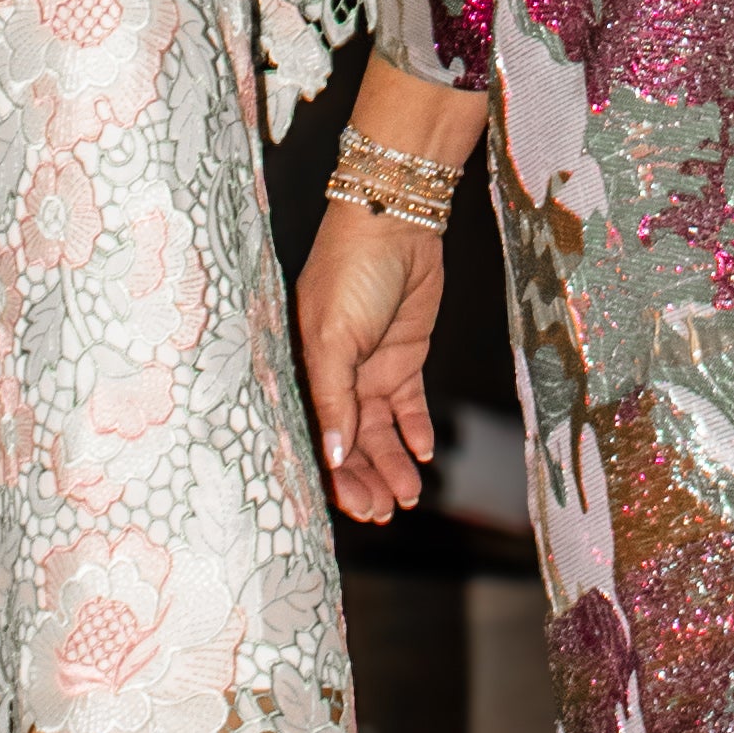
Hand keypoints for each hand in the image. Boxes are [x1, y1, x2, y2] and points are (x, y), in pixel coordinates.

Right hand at [296, 204, 446, 526]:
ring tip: (410, 494)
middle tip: (385, 512)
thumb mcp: (334, 337)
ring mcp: (371, 368)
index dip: (335, 477)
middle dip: (367, 480)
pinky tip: (426, 452)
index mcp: (307, 372)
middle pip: (350, 443)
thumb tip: (332, 455)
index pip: (318, 437)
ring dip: (394, 464)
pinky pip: (409, 406)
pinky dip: (417, 431)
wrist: (396, 220)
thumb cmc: (352, 271)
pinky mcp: (405, 358)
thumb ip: (333, 398)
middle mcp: (337, 377)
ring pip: (381, 433)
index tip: (354, 509)